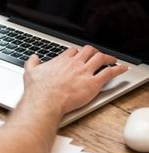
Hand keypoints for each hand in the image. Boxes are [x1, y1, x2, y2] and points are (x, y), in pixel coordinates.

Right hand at [0, 46, 127, 152]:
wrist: (45, 102)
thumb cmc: (38, 90)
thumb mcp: (30, 72)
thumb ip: (32, 62)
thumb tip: (33, 57)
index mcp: (62, 60)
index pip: (73, 51)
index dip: (77, 52)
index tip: (79, 55)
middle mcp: (75, 63)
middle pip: (89, 51)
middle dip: (94, 52)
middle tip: (97, 55)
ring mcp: (85, 72)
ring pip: (101, 58)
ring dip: (108, 57)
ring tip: (112, 60)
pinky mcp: (93, 83)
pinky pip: (109, 72)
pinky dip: (118, 69)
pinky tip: (122, 68)